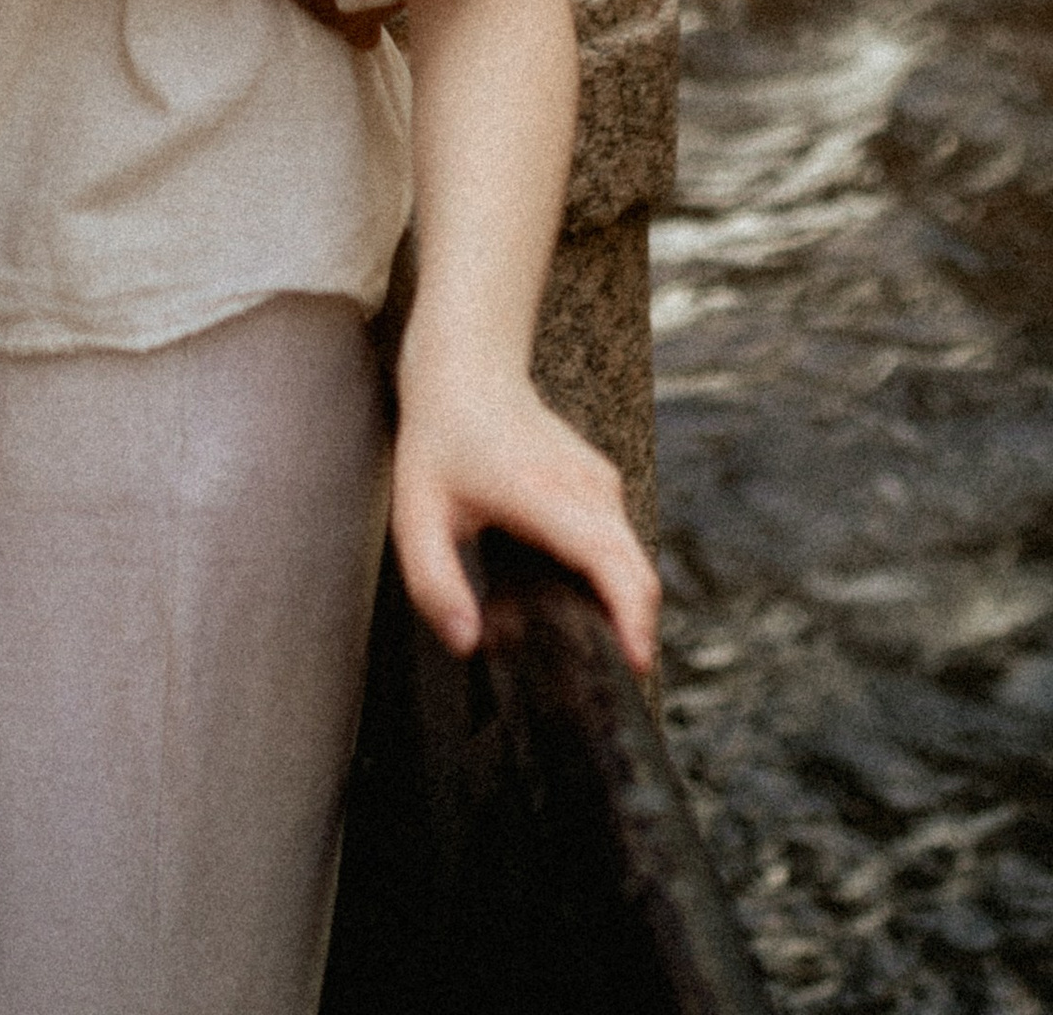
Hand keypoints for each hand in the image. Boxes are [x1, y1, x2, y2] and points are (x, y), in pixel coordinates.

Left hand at [390, 350, 658, 673]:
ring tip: (592, 653)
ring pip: (633, 560)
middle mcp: (586, 486)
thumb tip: (467, 643)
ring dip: (626, 608)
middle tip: (612, 685)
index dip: (631, 618)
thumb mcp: (415, 513)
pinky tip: (582, 606)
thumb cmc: (441, 437)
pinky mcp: (602, 484)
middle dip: (636, 632)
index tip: (634, 665)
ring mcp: (600, 481)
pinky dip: (616, 581)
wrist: (468, 367)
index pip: (610, 561)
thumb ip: (434, 584)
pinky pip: (622, 544)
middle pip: (637, 572)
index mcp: (544, 494)